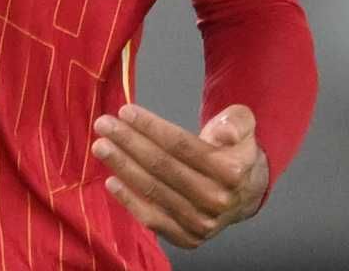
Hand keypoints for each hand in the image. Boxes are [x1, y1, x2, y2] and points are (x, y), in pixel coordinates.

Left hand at [90, 103, 267, 249]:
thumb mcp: (244, 126)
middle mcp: (217, 199)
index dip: (151, 127)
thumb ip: (237, 122)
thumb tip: (223, 132)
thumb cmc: (235, 152)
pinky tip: (112, 181)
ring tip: (102, 147)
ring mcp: (202, 222)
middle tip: (104, 125)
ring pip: (154, 191)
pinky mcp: (189, 238)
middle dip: (129, 142)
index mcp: (232, 170)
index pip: (182, 145)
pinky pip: (153, 219)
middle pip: (163, 166)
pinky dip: (130, 201)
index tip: (126, 112)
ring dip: (123, 167)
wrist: (246, 192)